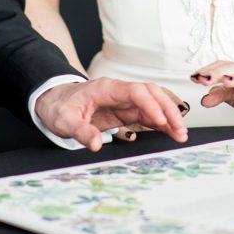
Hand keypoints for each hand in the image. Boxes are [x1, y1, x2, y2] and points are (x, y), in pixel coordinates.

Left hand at [35, 79, 187, 151]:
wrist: (53, 100)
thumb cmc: (58, 107)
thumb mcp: (64, 120)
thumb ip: (80, 131)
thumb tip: (96, 145)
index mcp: (106, 88)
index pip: (136, 91)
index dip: (151, 105)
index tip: (161, 122)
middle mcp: (119, 92)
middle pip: (151, 93)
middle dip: (168, 109)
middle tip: (180, 130)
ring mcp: (124, 101)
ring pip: (153, 103)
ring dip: (168, 116)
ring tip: (180, 135)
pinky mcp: (124, 111)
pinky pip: (147, 114)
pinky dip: (160, 123)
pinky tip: (170, 133)